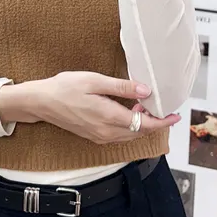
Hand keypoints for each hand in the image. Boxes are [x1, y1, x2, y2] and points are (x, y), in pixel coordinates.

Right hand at [0, 72, 179, 143]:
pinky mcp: (94, 136)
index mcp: (110, 117)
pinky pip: (119, 136)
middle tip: (162, 106)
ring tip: (146, 106)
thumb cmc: (65, 87)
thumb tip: (146, 90)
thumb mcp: (94, 81)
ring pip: (130, 135)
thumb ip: (122, 87)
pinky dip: (130, 127)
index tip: (175, 115)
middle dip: (154, 122)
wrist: (41, 102)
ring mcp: (100, 136)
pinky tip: (128, 112)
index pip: (144, 124)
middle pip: (140, 132)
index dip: (162, 121)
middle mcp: (107, 132)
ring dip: (142, 124)